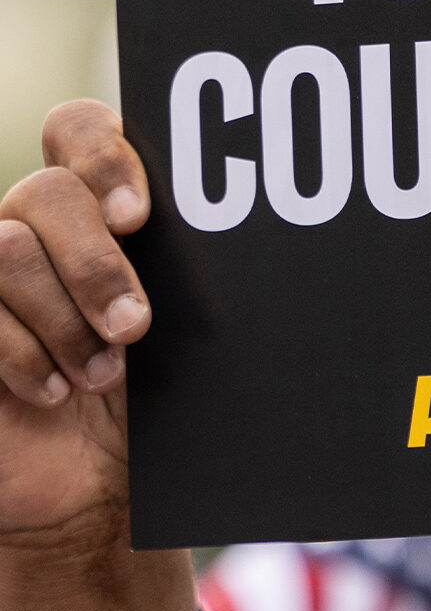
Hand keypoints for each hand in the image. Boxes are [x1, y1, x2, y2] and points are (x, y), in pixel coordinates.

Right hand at [0, 100, 151, 547]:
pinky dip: (22, 354)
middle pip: (45, 191)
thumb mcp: (180, 328)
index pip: (79, 128)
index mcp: (95, 198)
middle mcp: (36, 221)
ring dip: (63, 317)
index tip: (136, 216)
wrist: (95, 481)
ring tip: (103, 373)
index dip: (101, 155)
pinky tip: (55, 392)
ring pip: (6, 247)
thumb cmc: (153, 391)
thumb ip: (182, 272)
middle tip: (134, 324)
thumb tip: (228, 242)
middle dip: (93, 262)